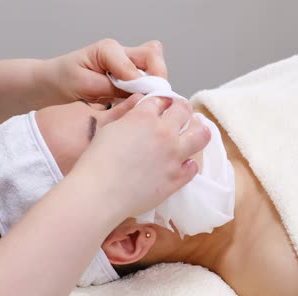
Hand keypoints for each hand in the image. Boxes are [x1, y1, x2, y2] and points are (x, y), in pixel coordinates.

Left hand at [44, 39, 166, 104]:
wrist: (52, 84)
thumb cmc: (63, 80)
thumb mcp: (85, 85)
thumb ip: (113, 87)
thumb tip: (139, 92)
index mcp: (108, 50)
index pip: (140, 59)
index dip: (145, 81)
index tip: (143, 98)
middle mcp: (120, 52)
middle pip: (153, 56)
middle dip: (158, 78)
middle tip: (153, 99)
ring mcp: (125, 63)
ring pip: (154, 66)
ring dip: (154, 85)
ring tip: (145, 102)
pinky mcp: (128, 76)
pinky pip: (147, 79)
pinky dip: (147, 91)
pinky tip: (137, 103)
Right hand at [70, 97, 210, 218]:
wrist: (99, 193)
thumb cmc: (96, 161)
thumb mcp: (108, 128)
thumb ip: (126, 114)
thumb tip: (139, 104)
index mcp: (144, 117)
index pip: (162, 100)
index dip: (162, 102)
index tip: (162, 106)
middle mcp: (163, 133)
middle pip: (184, 110)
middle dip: (183, 109)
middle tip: (181, 114)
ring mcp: (173, 156)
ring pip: (201, 135)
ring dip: (199, 130)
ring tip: (194, 131)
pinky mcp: (177, 178)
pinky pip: (193, 167)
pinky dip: (188, 163)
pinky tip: (182, 163)